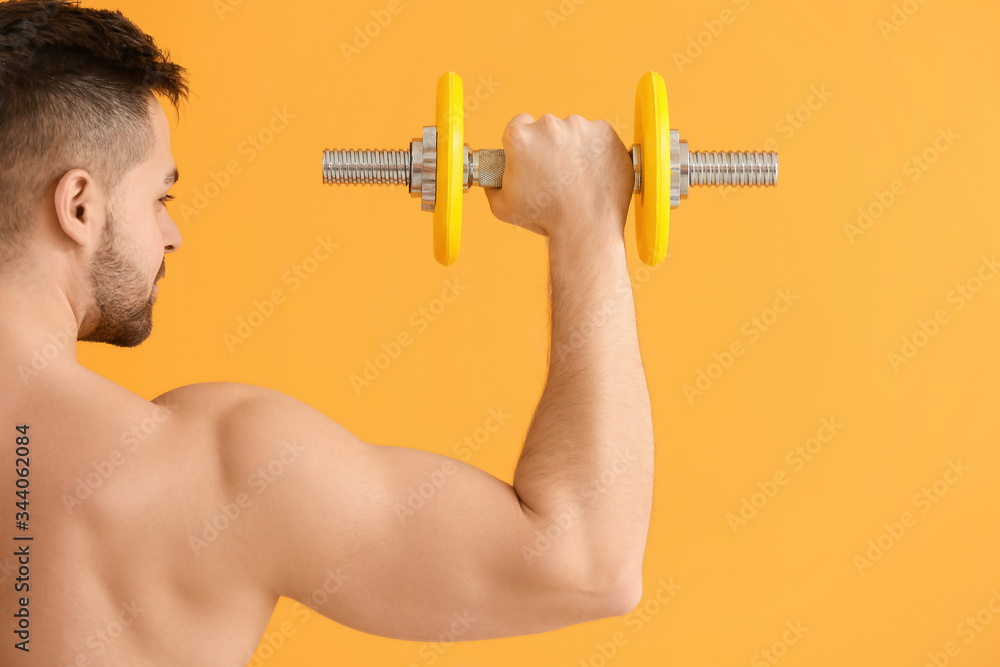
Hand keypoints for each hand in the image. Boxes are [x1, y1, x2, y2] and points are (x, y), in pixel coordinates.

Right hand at [483, 113, 633, 242]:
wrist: (586, 228)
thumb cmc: (546, 218)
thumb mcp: (503, 206)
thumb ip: (493, 184)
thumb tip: (493, 178)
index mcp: (520, 137)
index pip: (518, 124)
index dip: (525, 143)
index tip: (532, 157)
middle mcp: (549, 125)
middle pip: (547, 128)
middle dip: (550, 146)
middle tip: (556, 174)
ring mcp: (580, 126)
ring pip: (574, 131)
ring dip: (574, 147)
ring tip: (577, 178)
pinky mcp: (605, 132)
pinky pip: (598, 136)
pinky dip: (597, 151)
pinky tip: (593, 173)